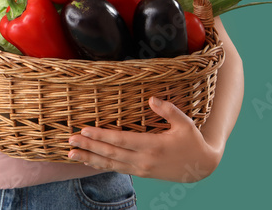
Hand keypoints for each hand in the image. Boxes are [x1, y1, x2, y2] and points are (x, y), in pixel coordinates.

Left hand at [66, 96, 221, 181]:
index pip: (121, 141)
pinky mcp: (141, 173)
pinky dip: (100, 165)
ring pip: (110, 164)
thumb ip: (168, 110)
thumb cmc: (193, 141)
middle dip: (89, 147)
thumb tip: (151, 99)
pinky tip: (88, 161)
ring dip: (90, 158)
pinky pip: (116, 169)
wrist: (201, 167)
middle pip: (111, 154)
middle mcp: (144, 160)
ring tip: (71, 154)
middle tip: (70, 141)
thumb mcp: (185, 124)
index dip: (101, 136)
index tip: (85, 130)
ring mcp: (141, 169)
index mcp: (153, 146)